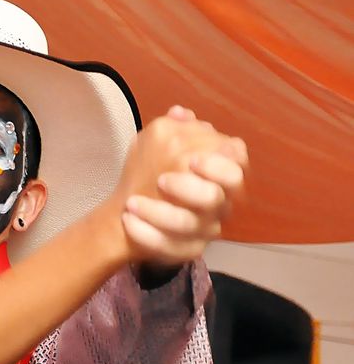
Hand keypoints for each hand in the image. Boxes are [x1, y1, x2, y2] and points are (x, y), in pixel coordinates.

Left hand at [122, 108, 247, 265]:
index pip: (235, 168)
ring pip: (189, 226)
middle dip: (190, 189)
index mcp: (218, 175)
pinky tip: (128, 220)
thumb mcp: (162, 143)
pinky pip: (170, 248)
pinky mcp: (185, 249)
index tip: (193, 160)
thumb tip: (180, 113)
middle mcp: (217, 203)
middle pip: (216, 199)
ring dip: (158, 213)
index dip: (219, 164)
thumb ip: (176, 129)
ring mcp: (203, 229)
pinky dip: (146, 234)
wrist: (128, 208)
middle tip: (161, 181)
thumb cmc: (153, 172)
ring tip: (131, 204)